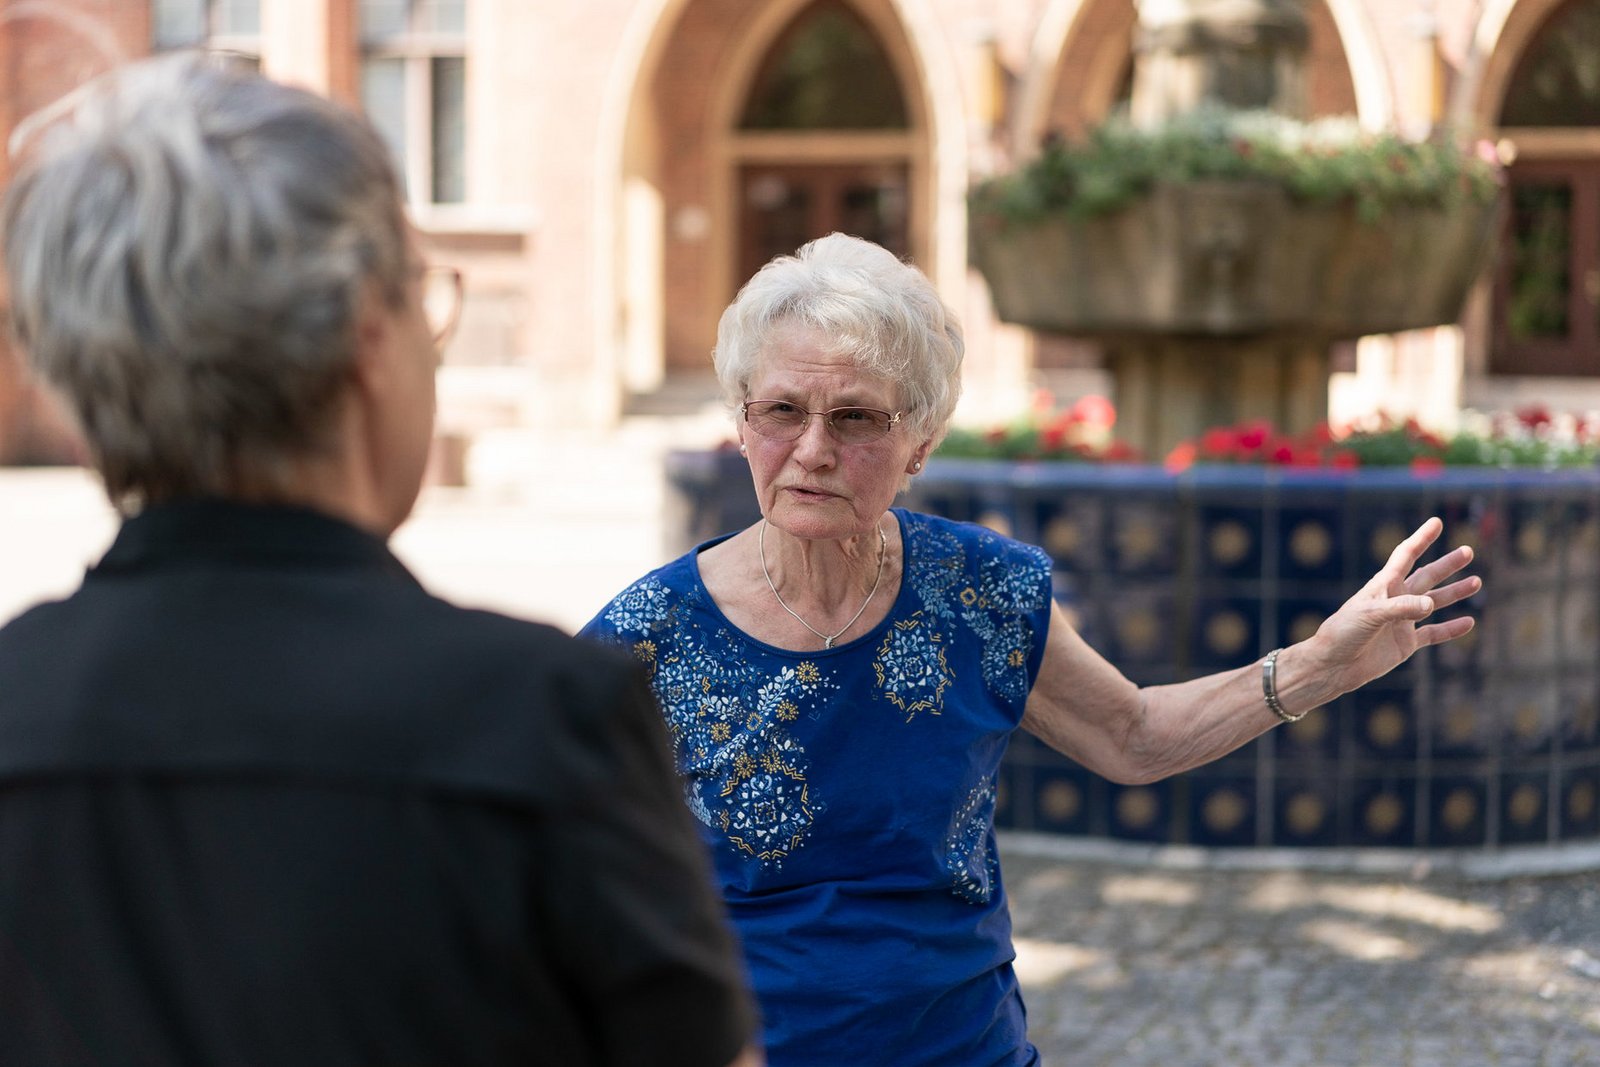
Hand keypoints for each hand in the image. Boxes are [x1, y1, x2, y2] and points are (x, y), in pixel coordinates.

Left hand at [1304, 517, 1479, 697]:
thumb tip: (1431, 603)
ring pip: (1434, 602)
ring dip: (1454, 592)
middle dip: (1447, 564)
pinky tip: (1469, 622)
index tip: (1436, 522)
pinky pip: (1434, 633)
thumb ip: (1400, 608)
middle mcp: (1395, 600)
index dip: (1421, 539)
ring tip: (1477, 581)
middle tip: (1468, 551)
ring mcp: (1402, 621)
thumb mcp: (1369, 615)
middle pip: (1426, 577)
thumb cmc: (1343, 633)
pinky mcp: (1405, 643)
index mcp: (1383, 586)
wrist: (1333, 666)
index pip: (1405, 556)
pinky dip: (1451, 629)